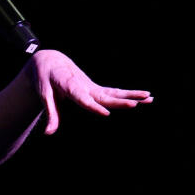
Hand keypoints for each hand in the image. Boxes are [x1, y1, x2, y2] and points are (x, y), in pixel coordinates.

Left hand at [24, 49, 152, 133]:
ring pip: (114, 92)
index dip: (94, 106)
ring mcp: (92, 86)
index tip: (106, 113)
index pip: (83, 98)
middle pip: (104, 95)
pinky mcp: (96, 89)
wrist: (51, 61)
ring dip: (132, 95)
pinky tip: (146, 98)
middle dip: (120, 101)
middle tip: (135, 104)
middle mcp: (85, 85)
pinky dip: (129, 95)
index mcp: (70, 85)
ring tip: (149, 97)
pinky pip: (114, 93)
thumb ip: (50, 114)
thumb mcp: (44, 95)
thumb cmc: (45, 78)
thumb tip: (48, 134)